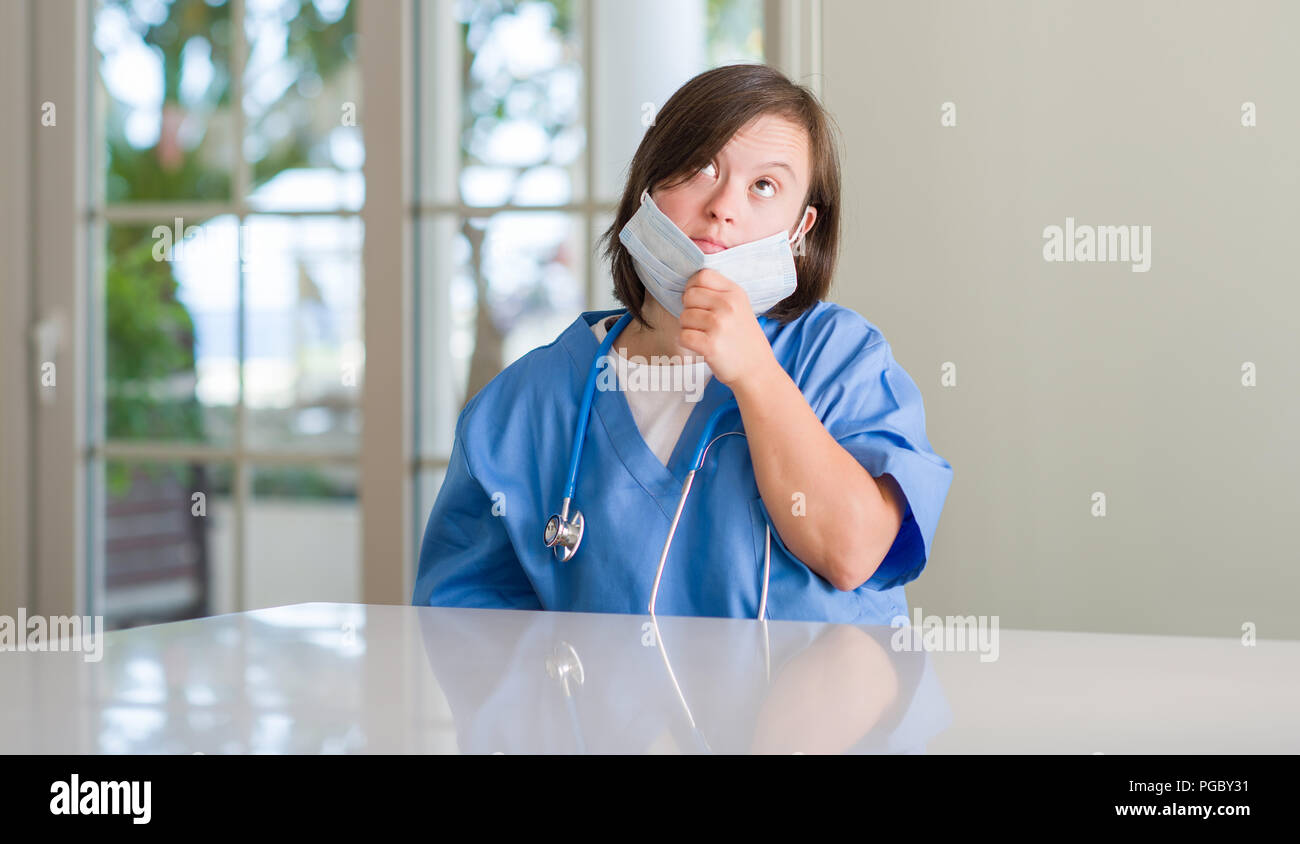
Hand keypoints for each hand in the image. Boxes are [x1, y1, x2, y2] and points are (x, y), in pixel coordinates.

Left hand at [677, 269, 778, 390]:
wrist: (757, 370)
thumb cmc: (743, 339)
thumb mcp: (740, 307)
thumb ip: (719, 294)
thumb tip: (689, 286)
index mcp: (735, 293)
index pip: (702, 276)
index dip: (693, 287)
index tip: (698, 301)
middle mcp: (728, 306)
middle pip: (688, 296)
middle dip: (690, 310)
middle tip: (703, 324)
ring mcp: (719, 325)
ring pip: (684, 317)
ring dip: (689, 328)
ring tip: (705, 336)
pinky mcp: (710, 345)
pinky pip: (683, 336)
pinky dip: (687, 343)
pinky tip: (701, 346)